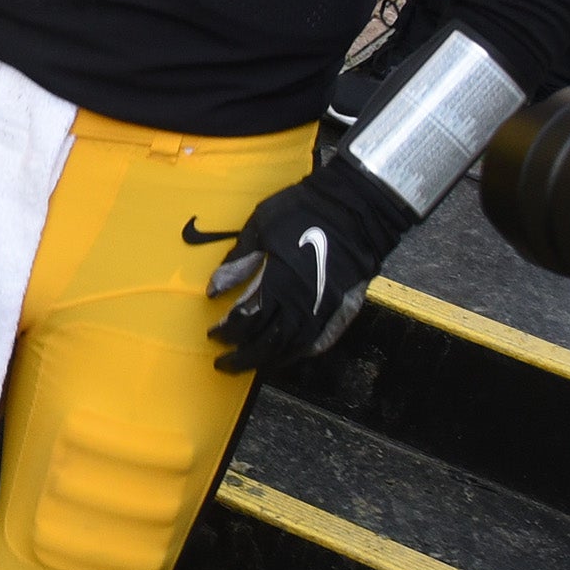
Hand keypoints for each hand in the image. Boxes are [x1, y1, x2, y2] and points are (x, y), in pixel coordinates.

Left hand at [207, 154, 416, 374]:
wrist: (355, 205)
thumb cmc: (303, 211)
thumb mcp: (260, 229)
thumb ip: (237, 262)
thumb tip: (214, 289)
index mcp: (277, 282)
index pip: (247, 320)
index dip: (228, 332)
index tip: (214, 335)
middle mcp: (301, 301)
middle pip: (268, 341)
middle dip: (244, 356)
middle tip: (226, 363)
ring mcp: (325, 307)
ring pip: (294, 346)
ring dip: (271, 359)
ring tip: (254, 364)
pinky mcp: (345, 307)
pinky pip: (324, 339)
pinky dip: (305, 350)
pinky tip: (293, 354)